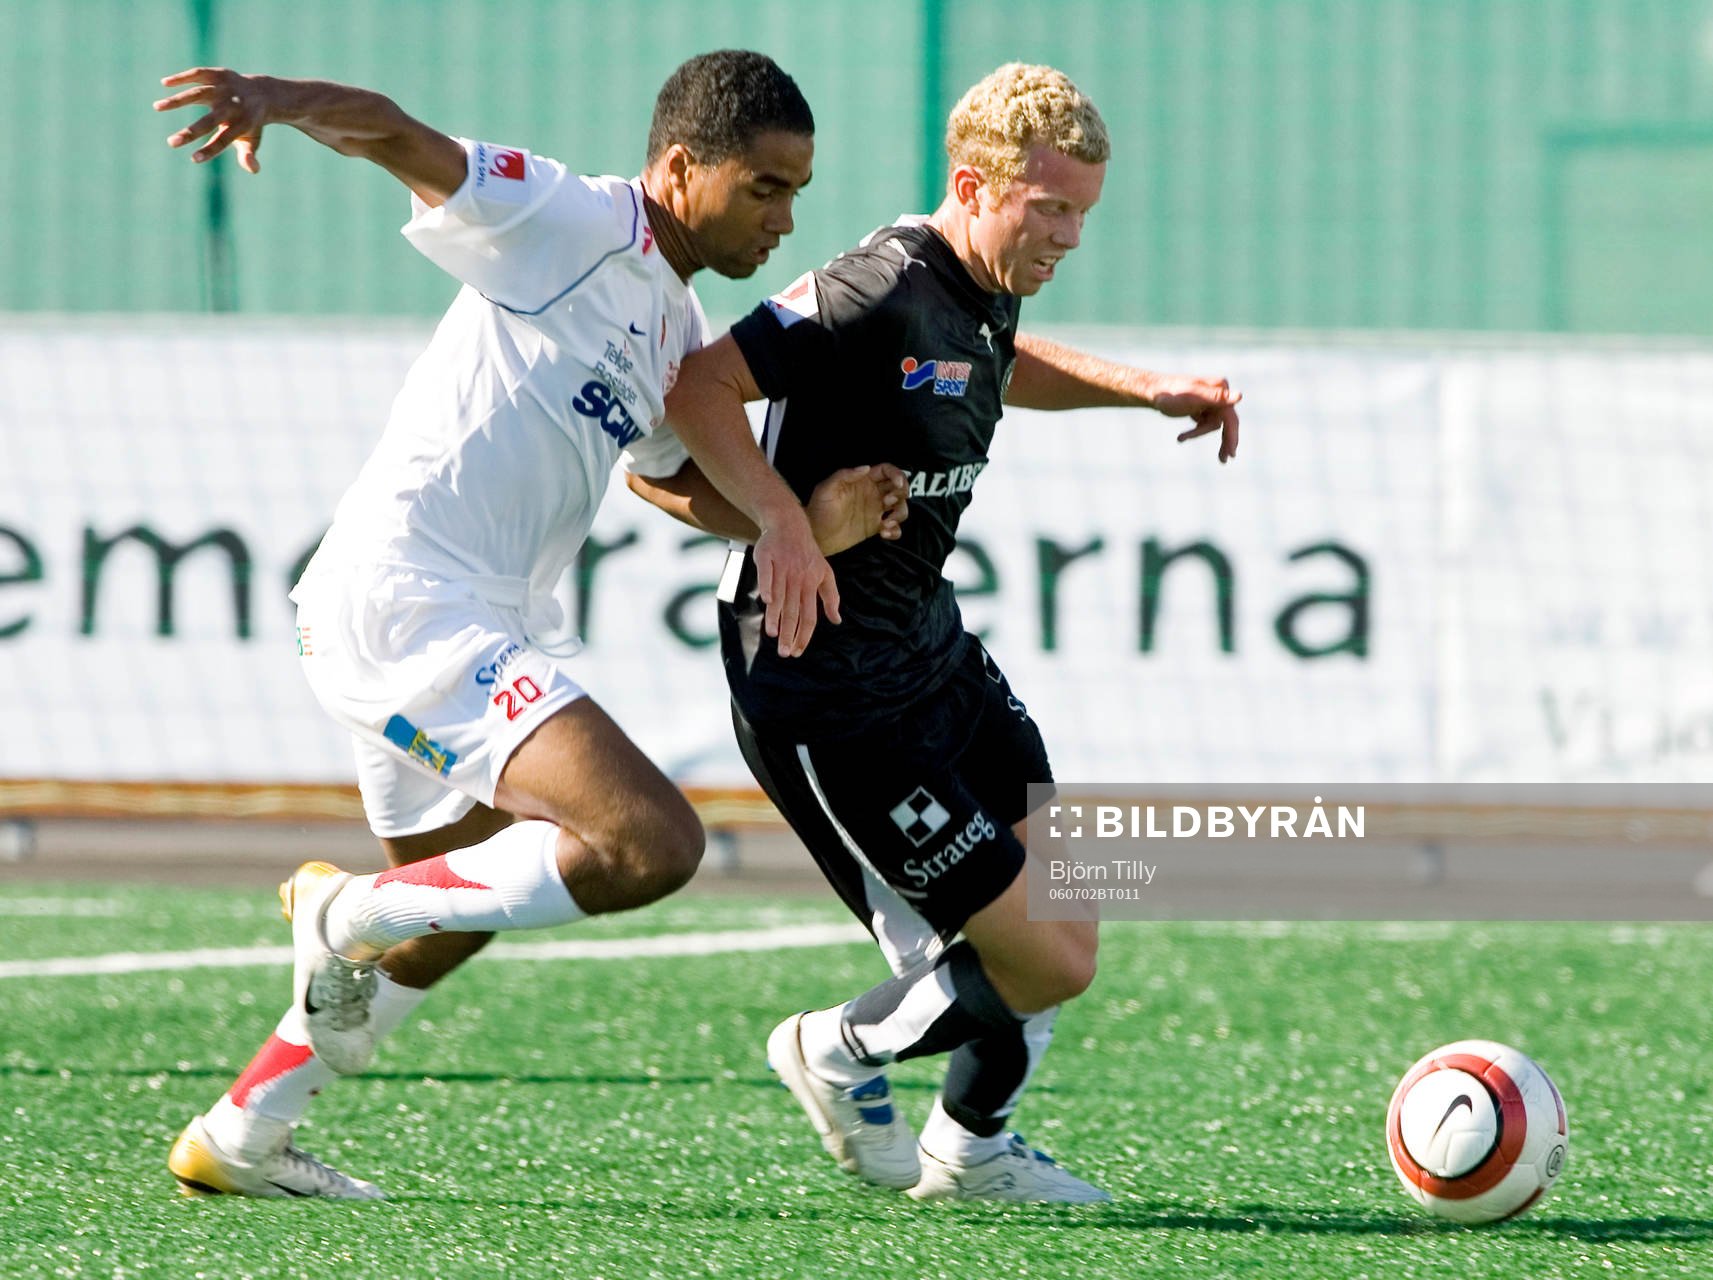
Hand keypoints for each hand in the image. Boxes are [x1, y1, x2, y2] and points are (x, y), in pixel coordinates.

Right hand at [155, 68, 270, 172]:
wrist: (263, 93)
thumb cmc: (251, 123)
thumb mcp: (252, 140)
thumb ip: (249, 155)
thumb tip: (254, 170)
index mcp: (243, 124)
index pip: (225, 140)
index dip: (211, 150)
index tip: (194, 159)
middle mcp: (235, 106)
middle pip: (211, 120)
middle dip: (191, 132)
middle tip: (170, 143)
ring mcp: (226, 88)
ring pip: (200, 93)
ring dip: (178, 100)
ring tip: (157, 107)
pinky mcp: (219, 74)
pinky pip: (199, 74)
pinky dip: (182, 78)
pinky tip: (165, 84)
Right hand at [754, 508, 838, 657]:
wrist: (790, 525)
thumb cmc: (807, 553)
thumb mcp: (826, 573)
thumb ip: (831, 597)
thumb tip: (837, 620)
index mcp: (812, 584)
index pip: (809, 616)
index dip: (804, 635)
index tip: (797, 652)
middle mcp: (798, 578)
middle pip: (794, 611)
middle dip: (789, 634)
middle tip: (784, 653)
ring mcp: (782, 568)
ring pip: (780, 596)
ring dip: (776, 616)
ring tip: (772, 634)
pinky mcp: (767, 557)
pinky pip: (767, 574)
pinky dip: (767, 586)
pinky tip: (766, 601)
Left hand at [806, 463, 909, 554]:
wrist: (815, 536)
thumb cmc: (818, 511)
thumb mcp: (826, 489)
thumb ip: (844, 475)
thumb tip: (865, 468)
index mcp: (862, 481)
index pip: (886, 471)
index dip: (897, 474)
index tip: (898, 484)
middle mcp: (872, 493)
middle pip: (899, 487)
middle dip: (901, 493)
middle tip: (888, 502)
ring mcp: (875, 511)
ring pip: (900, 507)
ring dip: (899, 514)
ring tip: (886, 523)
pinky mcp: (875, 527)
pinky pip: (894, 527)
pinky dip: (895, 530)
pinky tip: (884, 533)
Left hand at [1151, 374, 1242, 462]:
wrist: (1152, 391)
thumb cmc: (1170, 394)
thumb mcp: (1193, 397)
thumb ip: (1216, 397)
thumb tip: (1240, 396)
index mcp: (1220, 388)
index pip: (1230, 417)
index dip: (1232, 436)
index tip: (1231, 454)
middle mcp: (1218, 393)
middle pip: (1227, 422)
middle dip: (1225, 441)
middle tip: (1224, 460)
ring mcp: (1211, 401)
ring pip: (1214, 425)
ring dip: (1198, 433)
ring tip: (1180, 438)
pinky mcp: (1203, 408)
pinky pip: (1205, 424)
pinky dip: (1195, 431)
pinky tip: (1181, 437)